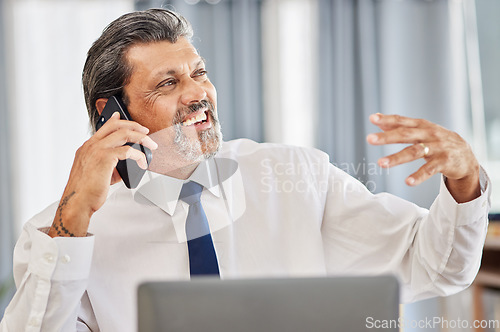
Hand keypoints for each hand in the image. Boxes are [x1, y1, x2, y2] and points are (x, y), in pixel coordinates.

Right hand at [48, 112, 157, 236]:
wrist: (78, 203)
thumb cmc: (86, 192)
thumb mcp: (96, 174)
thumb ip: (109, 166)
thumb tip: (123, 167)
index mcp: (87, 147)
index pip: (104, 127)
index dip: (117, 120)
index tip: (124, 116)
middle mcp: (91, 145)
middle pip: (116, 126)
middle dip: (134, 126)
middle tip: (146, 132)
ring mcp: (97, 150)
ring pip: (124, 134)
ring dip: (142, 138)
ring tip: (151, 145)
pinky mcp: (104, 158)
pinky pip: (128, 151)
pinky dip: (139, 156)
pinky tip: (143, 163)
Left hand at [366, 113, 479, 202]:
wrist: (465, 155)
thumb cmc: (438, 141)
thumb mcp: (421, 131)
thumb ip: (400, 126)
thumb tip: (378, 120)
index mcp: (421, 126)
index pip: (402, 121)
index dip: (387, 119)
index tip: (372, 119)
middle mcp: (429, 134)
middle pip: (405, 134)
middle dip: (387, 137)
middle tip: (369, 139)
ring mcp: (438, 148)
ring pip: (415, 152)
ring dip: (397, 158)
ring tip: (381, 163)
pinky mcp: (445, 162)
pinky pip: (430, 169)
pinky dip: (418, 176)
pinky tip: (408, 181)